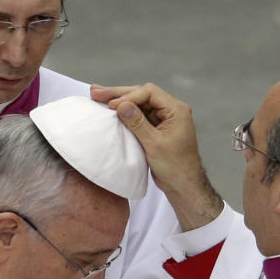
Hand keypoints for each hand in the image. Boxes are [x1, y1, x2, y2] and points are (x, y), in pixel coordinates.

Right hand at [91, 83, 222, 229]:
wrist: (183, 185)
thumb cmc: (175, 167)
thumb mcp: (154, 144)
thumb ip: (138, 123)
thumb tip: (121, 105)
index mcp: (176, 110)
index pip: (149, 93)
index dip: (129, 96)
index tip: (112, 106)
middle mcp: (170, 111)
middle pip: (142, 95)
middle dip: (119, 94)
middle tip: (96, 92)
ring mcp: (162, 119)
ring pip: (138, 104)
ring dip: (119, 102)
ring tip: (97, 97)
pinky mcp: (155, 128)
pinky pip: (138, 116)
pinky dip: (124, 113)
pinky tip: (109, 111)